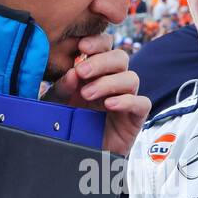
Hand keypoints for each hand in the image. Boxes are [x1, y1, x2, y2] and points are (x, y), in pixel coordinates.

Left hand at [43, 33, 150, 156]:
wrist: (78, 156)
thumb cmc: (68, 127)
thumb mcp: (56, 105)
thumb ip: (61, 88)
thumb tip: (72, 73)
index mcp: (96, 72)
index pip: (105, 46)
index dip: (98, 42)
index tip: (81, 47)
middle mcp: (113, 82)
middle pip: (120, 57)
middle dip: (101, 61)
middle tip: (81, 73)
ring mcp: (126, 99)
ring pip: (131, 77)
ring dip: (109, 82)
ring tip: (87, 95)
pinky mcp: (135, 117)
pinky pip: (141, 102)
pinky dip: (126, 101)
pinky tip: (108, 105)